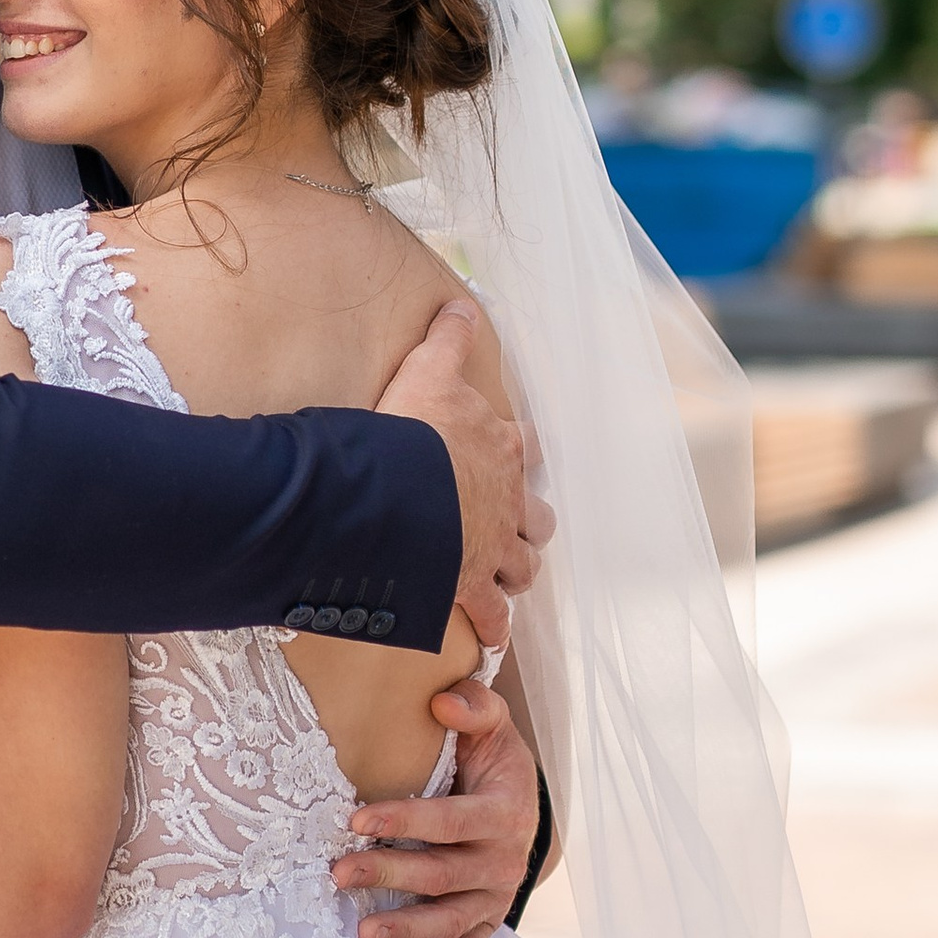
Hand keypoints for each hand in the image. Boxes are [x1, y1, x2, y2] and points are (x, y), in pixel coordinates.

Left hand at [337, 677, 538, 937]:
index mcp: (504, 812)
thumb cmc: (492, 759)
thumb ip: (474, 706)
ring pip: (451, 919)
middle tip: (339, 873)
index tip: (356, 820)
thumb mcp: (492, 725)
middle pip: (442, 874)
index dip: (405, 821)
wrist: (522, 801)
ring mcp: (496, 895)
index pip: (451, 821)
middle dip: (389, 875)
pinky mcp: (488, 919)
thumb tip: (442, 701)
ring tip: (362, 934)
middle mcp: (504, 860)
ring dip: (408, 929)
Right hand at [377, 300, 550, 647]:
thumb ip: (449, 338)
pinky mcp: (472, 583)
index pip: (526, 448)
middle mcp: (509, 498)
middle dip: (528, 524)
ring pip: (525, 566)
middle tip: (511, 529)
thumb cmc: (413, 429)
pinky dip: (492, 626)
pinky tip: (490, 637)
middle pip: (537, 517)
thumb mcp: (428, 370)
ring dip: (516, 572)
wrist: (400, 486)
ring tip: (503, 580)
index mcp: (500, 448)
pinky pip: (491, 615)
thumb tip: (464, 301)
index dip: (521, 455)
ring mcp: (495, 545)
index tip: (516, 459)